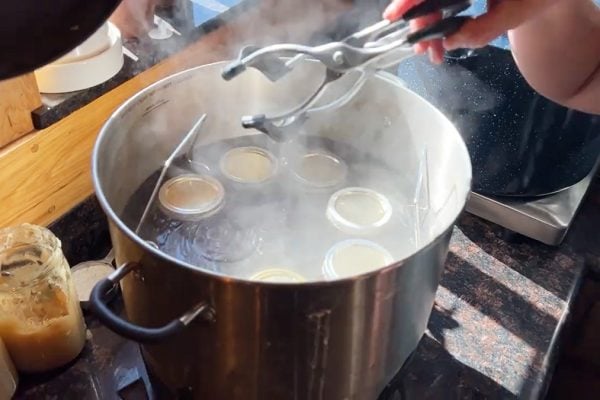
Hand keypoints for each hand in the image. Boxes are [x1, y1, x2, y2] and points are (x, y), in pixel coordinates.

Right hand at [383, 0, 558, 62]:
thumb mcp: (515, 13)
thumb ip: (481, 30)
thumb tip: (449, 43)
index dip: (408, 0)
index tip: (393, 17)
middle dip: (422, 22)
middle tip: (424, 51)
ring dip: (431, 23)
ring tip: (435, 52)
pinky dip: (440, 16)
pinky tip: (443, 36)